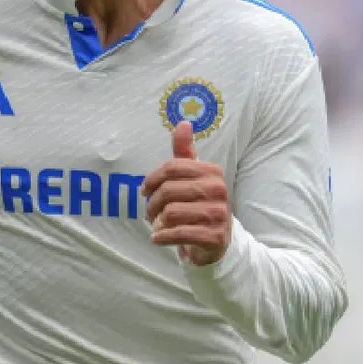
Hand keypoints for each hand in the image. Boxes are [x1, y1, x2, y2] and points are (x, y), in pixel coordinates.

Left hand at [142, 121, 231, 266]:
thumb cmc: (198, 202)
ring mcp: (219, 214)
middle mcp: (219, 190)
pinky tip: (158, 238)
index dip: (152, 179)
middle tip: (150, 213)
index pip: (171, 168)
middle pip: (168, 191)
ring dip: (157, 222)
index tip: (144, 190)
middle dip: (152, 204)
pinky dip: (162, 237)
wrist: (217, 240)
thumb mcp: (192, 176)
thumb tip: (183, 123)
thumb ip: (184, 151)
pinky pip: (179, 233)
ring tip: (158, 224)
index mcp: (212, 171)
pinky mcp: (215, 236)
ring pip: (171, 212)